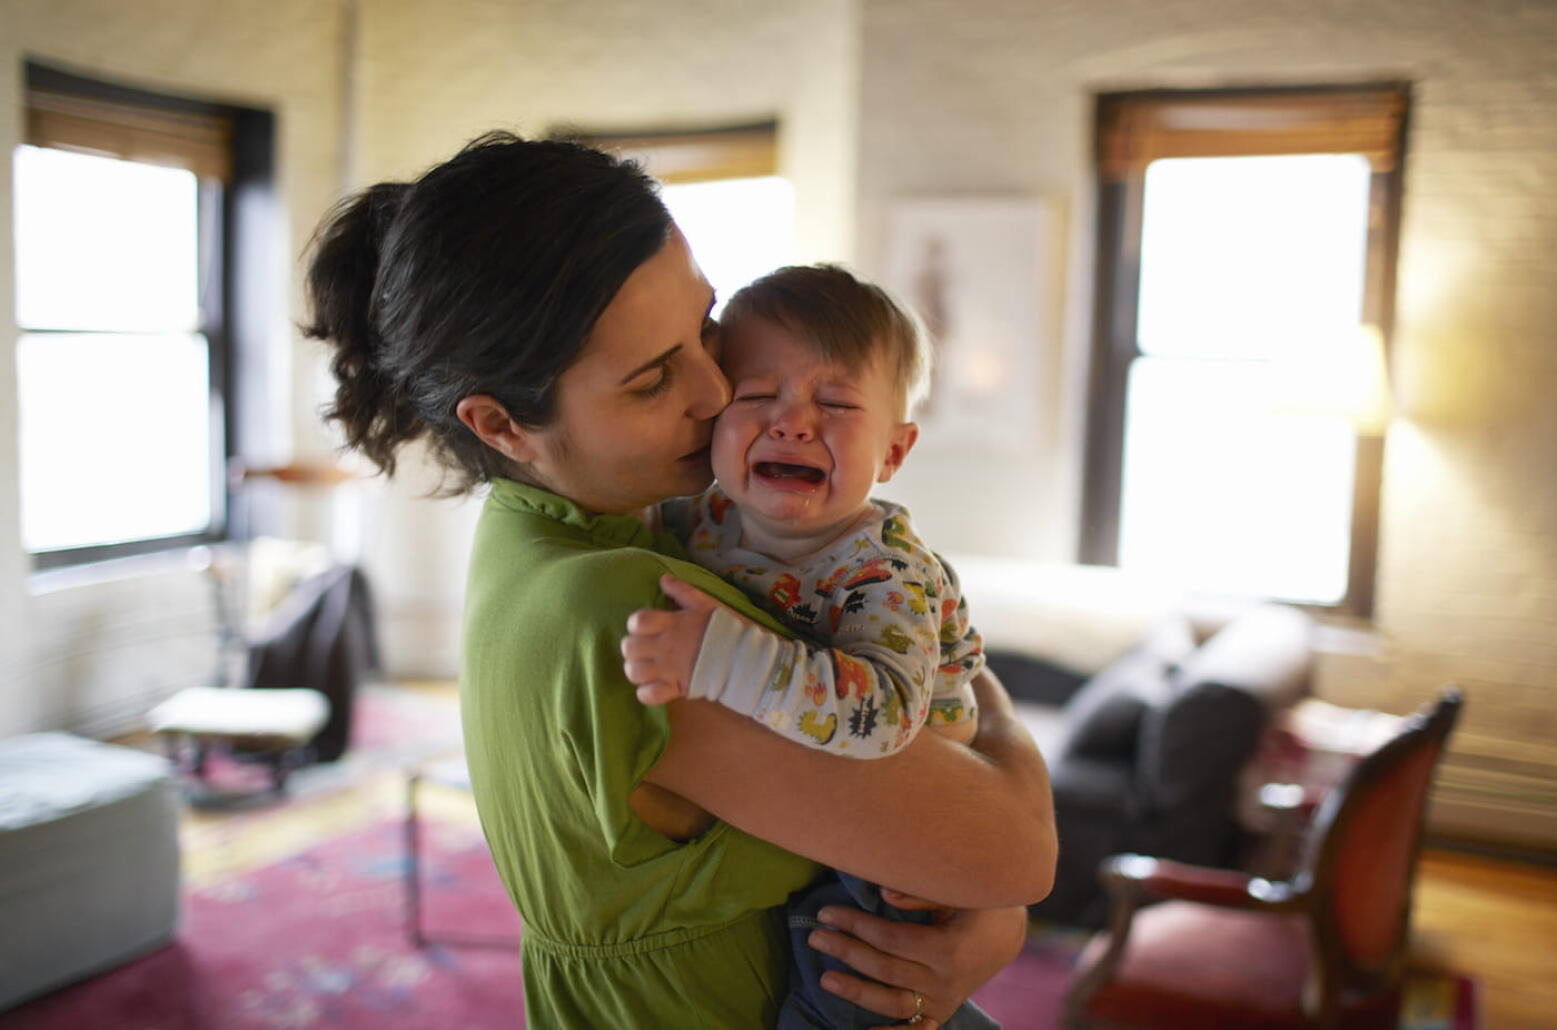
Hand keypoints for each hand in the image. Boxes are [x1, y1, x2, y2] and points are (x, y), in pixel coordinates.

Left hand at [620, 574, 717, 704]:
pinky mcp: (676, 688)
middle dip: (632, 648)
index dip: (635, 624)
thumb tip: (663, 579)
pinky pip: (648, 695)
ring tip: (645, 668)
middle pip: (630, 648)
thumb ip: (682, 591)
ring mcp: (669, 669)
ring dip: (635, 670)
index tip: (643, 628)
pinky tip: (654, 686)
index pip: (638, 621)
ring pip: (634, 672)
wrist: (744, 657)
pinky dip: (646, 693)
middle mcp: (667, 647)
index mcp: (673, 624)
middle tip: (642, 649)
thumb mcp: (704, 605)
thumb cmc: (723, 629)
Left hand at [806, 901, 1027, 1028]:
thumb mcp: (956, 892)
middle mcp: (946, 981)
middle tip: (815, 936)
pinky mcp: (942, 1012)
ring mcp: (944, 1001)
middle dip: (847, 951)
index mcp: (948, 948)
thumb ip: (920, 894)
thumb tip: (882, 895)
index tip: (827, 913)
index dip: (856, 925)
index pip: (890, 939)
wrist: (1007, 935)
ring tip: (826, 978)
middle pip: (886, 969)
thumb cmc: (978, 905)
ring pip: (894, 1004)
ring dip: (857, 992)